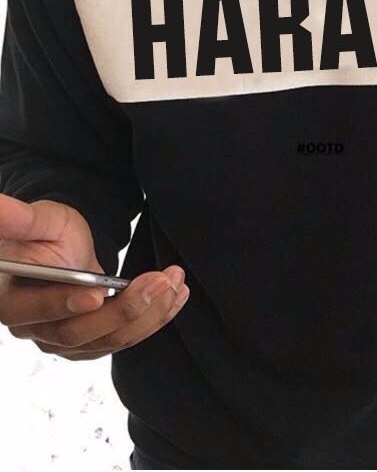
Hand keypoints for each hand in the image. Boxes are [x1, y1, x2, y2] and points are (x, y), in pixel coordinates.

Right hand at [0, 193, 189, 359]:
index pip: (34, 309)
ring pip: (106, 340)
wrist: (64, 249)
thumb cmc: (46, 233)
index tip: (95, 293)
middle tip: (159, 282)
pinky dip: (152, 320)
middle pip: (77, 333)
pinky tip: (176, 298)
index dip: (63, 303)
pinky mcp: (89, 342)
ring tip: (174, 284)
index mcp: (10, 299)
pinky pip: (122, 338)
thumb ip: (20, 219)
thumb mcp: (38, 220)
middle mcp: (33, 328)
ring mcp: (61, 340)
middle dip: (124, 309)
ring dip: (147, 315)